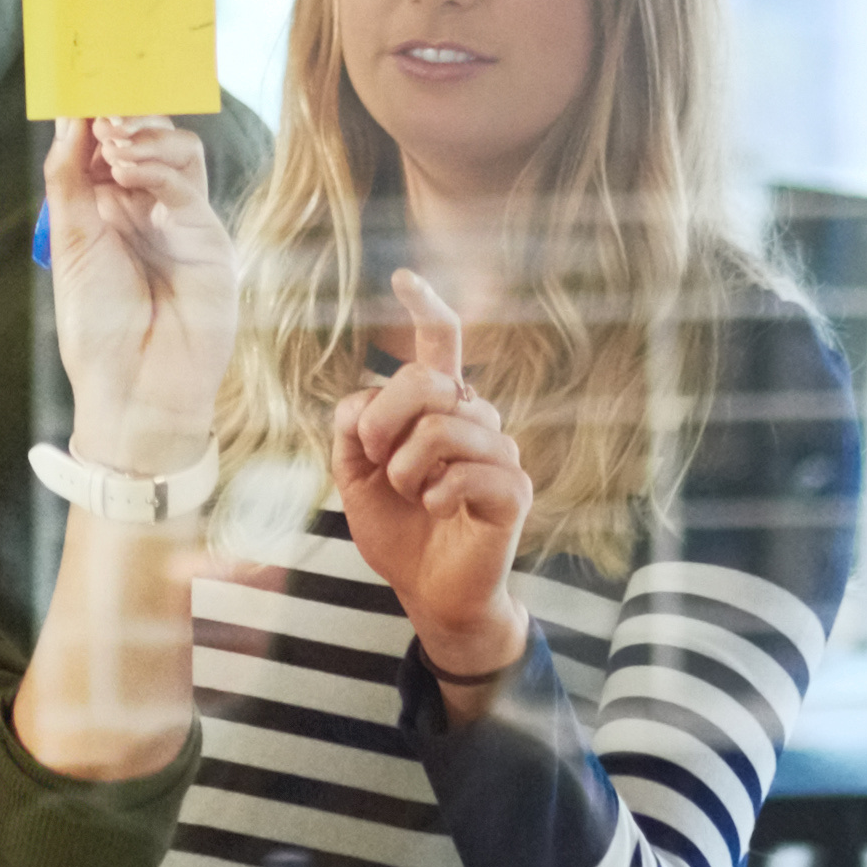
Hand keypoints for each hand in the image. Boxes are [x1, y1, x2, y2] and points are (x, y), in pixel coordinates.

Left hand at [44, 113, 236, 480]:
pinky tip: (128, 172)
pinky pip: (190, 188)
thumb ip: (69, 178)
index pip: (111, 144)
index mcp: (110, 209)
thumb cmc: (98, 325)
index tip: (79, 88)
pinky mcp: (209, 241)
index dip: (98, 115)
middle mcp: (149, 209)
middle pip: (152, 139)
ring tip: (114, 142)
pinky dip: (158, 171)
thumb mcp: (71, 241)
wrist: (133, 388)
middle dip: (128, 115)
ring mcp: (182, 222)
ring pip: (181, 152)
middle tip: (103, 108)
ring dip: (147, 137)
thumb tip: (70, 118)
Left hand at [331, 270, 530, 689]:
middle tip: (377, 460)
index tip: (403, 277)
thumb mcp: (354, 476)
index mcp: (439, 408)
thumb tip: (360, 404)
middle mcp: (476, 419)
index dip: (426, 308)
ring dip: (406, 468)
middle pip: (427, 380)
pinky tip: (439, 509)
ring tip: (412, 493)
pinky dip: (437, 494)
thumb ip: (352, 433)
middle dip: (384, 419)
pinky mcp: (514, 490)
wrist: (427, 589)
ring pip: (442, 426)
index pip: (440, 346)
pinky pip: (467, 472)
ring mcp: (500, 452)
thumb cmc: (397, 528)